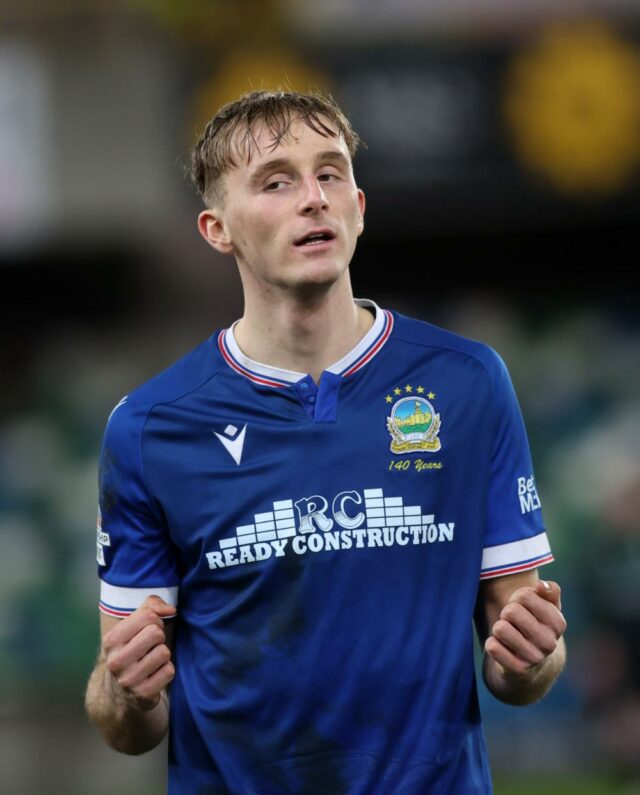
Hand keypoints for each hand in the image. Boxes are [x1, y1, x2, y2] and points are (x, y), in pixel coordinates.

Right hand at [102, 595, 175, 709]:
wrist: (117, 693)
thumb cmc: (130, 650)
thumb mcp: (132, 626)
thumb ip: (150, 606)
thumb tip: (171, 609)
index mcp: (111, 640)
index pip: (148, 616)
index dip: (155, 620)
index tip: (149, 629)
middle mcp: (116, 661)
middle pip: (156, 633)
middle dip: (159, 637)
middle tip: (152, 645)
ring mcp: (128, 680)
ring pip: (164, 652)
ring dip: (163, 654)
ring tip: (152, 660)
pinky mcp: (143, 694)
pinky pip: (169, 671)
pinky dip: (166, 670)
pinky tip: (155, 674)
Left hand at [485, 579, 566, 677]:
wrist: (532, 660)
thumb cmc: (536, 623)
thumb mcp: (547, 605)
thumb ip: (549, 590)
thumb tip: (540, 586)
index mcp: (558, 623)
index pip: (524, 595)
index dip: (517, 597)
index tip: (523, 607)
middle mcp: (549, 642)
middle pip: (510, 611)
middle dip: (506, 612)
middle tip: (513, 621)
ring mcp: (534, 658)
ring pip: (499, 628)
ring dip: (499, 628)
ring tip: (509, 634)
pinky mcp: (517, 669)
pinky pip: (492, 647)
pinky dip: (492, 644)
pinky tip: (503, 647)